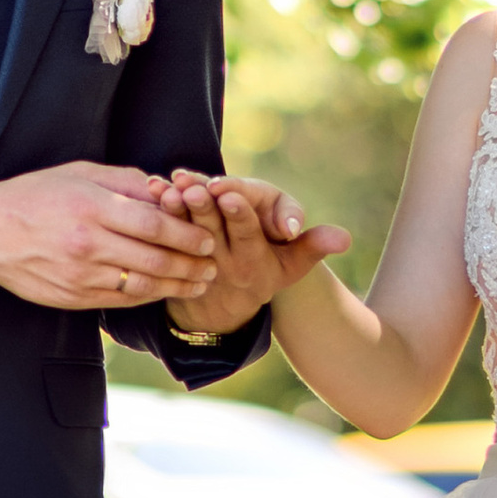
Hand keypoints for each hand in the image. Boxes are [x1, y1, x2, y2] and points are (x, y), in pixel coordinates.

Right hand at [0, 161, 219, 312]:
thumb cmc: (35, 196)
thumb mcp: (80, 174)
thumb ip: (126, 181)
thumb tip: (167, 190)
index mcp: (93, 208)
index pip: (155, 225)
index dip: (187, 235)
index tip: (207, 238)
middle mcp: (89, 245)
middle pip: (156, 259)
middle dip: (191, 265)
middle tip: (214, 265)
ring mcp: (81, 276)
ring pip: (143, 286)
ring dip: (177, 286)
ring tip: (199, 283)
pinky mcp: (73, 297)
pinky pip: (121, 300)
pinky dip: (148, 297)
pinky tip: (164, 291)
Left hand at [161, 175, 351, 337]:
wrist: (223, 310)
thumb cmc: (267, 272)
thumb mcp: (293, 265)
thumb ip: (315, 246)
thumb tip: (345, 239)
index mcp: (255, 260)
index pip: (247, 235)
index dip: (239, 214)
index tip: (231, 194)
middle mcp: (224, 262)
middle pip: (212, 231)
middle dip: (204, 207)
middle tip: (195, 186)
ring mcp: (195, 260)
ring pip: (185, 233)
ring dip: (176, 209)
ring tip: (170, 188)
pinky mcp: (174, 255)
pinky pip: (165, 232)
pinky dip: (158, 210)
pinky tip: (151, 189)